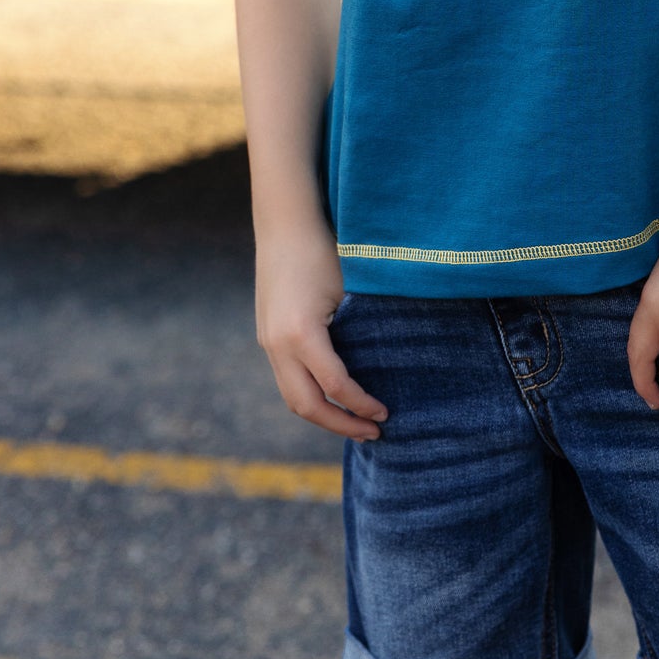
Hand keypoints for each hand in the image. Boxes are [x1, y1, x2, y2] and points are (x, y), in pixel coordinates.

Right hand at [255, 216, 385, 440]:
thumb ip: (363, 329)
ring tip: (355, 423)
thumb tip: (390, 367)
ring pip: (292, 397)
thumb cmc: (325, 250)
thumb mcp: (350, 289)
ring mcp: (268, 343)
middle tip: (373, 433)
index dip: (361, 405)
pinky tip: (334, 398)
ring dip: (323, 415)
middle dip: (340, 424)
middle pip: (306, 405)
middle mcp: (278, 344)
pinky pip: (287, 380)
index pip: (335, 386)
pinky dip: (310, 396)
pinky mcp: (268, 338)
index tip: (385, 413)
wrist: (285, 226)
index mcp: (301, 334)